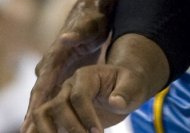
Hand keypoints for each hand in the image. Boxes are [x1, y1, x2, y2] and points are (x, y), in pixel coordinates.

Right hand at [23, 2, 110, 131]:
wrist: (92, 13)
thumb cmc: (92, 20)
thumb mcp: (89, 26)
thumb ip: (78, 33)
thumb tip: (65, 38)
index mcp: (55, 57)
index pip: (43, 85)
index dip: (37, 104)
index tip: (29, 121)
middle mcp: (50, 65)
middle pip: (39, 95)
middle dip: (32, 116)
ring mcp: (54, 70)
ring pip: (44, 97)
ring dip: (38, 115)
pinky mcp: (61, 72)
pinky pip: (53, 93)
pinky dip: (50, 108)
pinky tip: (50, 124)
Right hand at [27, 64, 146, 132]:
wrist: (124, 89)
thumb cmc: (130, 84)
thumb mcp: (134, 84)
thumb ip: (126, 92)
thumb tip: (115, 102)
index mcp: (86, 75)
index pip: (79, 96)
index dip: (86, 116)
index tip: (98, 132)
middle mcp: (68, 86)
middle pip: (58, 106)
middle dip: (71, 127)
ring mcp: (60, 99)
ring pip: (41, 114)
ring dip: (48, 132)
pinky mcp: (56, 114)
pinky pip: (41, 123)